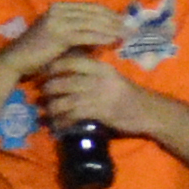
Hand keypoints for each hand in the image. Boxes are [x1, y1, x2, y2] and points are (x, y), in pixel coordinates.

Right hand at [4, 0, 126, 77]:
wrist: (17, 60)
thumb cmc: (39, 51)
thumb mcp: (62, 37)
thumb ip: (81, 33)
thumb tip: (106, 35)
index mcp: (60, 7)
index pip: (92, 7)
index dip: (111, 14)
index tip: (126, 22)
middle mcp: (59, 10)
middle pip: (95, 12)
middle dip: (116, 20)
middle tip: (133, 28)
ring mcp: (58, 21)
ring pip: (93, 22)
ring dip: (112, 29)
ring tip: (127, 35)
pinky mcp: (58, 34)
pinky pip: (86, 34)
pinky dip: (101, 37)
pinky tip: (112, 40)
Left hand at [28, 55, 146, 138]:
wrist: (150, 112)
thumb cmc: (128, 95)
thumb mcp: (111, 78)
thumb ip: (92, 75)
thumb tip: (66, 75)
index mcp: (101, 68)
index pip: (70, 62)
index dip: (53, 67)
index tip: (42, 74)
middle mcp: (98, 79)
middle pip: (62, 82)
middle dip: (47, 90)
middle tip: (39, 97)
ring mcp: (98, 96)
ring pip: (64, 100)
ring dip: (51, 109)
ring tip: (45, 114)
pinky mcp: (99, 112)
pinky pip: (73, 116)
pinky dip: (62, 121)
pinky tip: (58, 126)